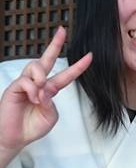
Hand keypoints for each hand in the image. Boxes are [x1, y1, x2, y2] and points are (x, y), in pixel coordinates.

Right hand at [0, 27, 91, 167]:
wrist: (15, 137)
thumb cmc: (32, 127)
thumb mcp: (50, 116)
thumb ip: (51, 103)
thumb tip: (45, 89)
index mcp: (50, 90)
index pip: (65, 75)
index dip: (78, 66)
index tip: (90, 56)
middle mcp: (38, 83)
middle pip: (47, 59)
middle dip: (55, 44)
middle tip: (62, 31)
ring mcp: (25, 84)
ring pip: (35, 66)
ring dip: (41, 77)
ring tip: (40, 92)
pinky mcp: (14, 87)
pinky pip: (26, 81)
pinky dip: (32, 90)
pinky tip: (32, 99)